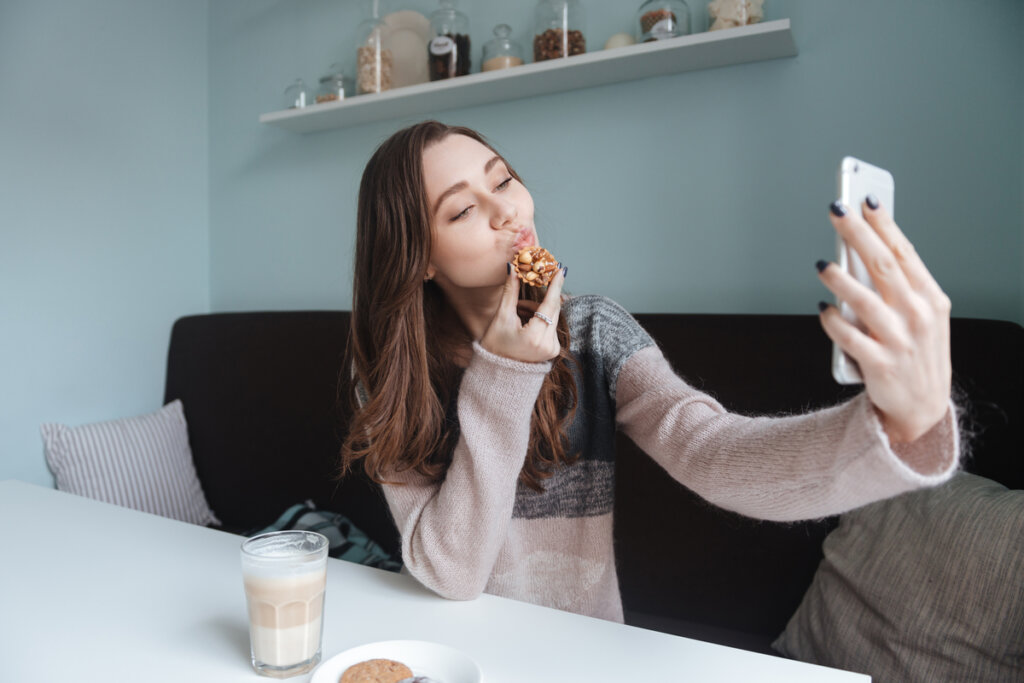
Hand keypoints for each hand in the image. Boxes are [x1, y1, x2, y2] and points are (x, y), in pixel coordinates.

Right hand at [479, 264, 566, 362]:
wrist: (498, 371)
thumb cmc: (495, 345)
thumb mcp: (501, 317)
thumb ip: (510, 292)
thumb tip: (513, 268)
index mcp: (535, 337)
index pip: (549, 305)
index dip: (555, 286)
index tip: (561, 270)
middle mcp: (548, 345)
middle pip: (553, 309)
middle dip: (542, 296)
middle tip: (534, 284)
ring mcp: (552, 349)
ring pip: (552, 316)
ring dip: (538, 308)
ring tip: (518, 310)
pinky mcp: (553, 350)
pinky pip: (550, 325)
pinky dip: (540, 318)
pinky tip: (525, 320)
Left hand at [818, 198, 951, 442]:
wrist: (921, 408)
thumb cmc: (916, 353)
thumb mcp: (922, 316)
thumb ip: (899, 286)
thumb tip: (862, 249)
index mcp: (930, 298)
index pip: (904, 252)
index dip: (884, 224)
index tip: (866, 200)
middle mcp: (917, 316)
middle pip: (882, 266)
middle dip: (858, 234)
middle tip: (837, 211)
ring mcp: (899, 340)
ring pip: (864, 301)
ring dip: (840, 279)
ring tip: (822, 263)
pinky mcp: (879, 364)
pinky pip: (848, 337)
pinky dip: (832, 322)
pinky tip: (822, 310)